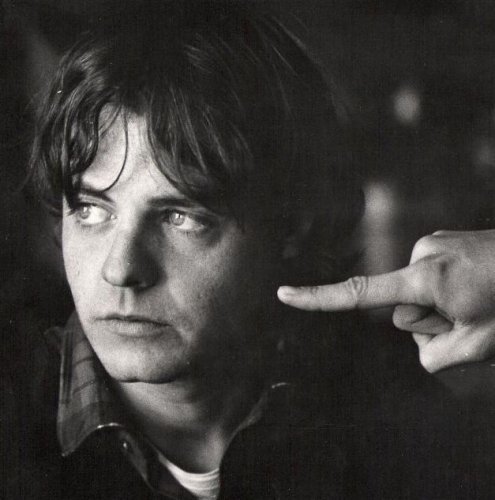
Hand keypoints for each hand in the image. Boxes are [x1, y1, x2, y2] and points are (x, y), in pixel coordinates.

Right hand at [278, 230, 494, 372]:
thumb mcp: (479, 346)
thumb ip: (435, 354)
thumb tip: (419, 337)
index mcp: (425, 279)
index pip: (359, 295)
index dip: (318, 299)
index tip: (284, 295)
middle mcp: (423, 255)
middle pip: (403, 310)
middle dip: (429, 323)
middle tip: (470, 318)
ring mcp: (435, 244)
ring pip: (421, 295)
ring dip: (443, 307)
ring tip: (481, 302)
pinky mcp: (446, 241)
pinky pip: (434, 277)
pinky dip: (451, 289)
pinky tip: (479, 287)